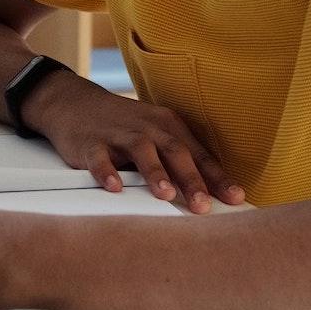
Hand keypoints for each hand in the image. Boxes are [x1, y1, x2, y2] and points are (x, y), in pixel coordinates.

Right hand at [28, 82, 245, 214]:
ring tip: (165, 194)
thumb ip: (178, 162)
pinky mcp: (91, 142)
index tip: (235, 198)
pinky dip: (107, 171)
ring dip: (154, 172)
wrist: (75, 104)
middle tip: (203, 205)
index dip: (217, 177)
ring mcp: (118, 134)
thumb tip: (210, 196)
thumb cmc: (124, 127)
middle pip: (174, 151)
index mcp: (168, 126)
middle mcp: (147, 128)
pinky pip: (100, 157)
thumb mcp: (155, 136)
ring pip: (141, 151)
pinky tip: (114, 187)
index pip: (197, 154)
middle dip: (191, 178)